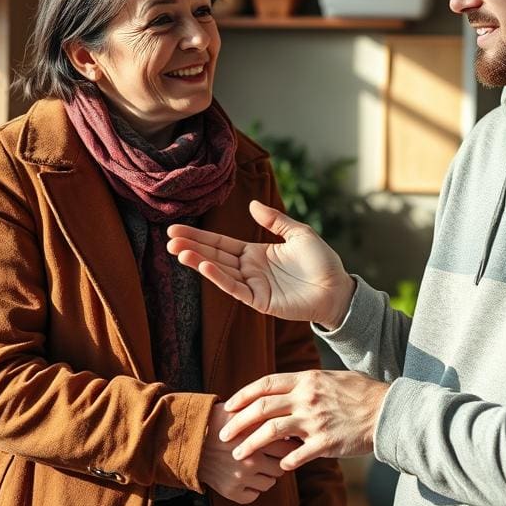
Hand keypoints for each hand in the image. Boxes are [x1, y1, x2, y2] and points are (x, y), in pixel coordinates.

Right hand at [167, 200, 355, 328]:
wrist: (337, 288)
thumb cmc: (321, 261)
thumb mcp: (298, 233)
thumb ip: (275, 220)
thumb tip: (252, 204)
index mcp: (255, 253)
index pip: (221, 242)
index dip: (200, 236)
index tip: (176, 228)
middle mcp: (249, 269)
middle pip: (215, 254)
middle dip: (191, 246)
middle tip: (168, 237)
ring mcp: (253, 286)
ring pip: (220, 271)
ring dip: (199, 261)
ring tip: (178, 251)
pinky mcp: (259, 301)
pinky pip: (235, 288)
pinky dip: (218, 277)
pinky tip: (204, 265)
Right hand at [199, 403, 298, 504]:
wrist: (188, 438)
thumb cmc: (216, 420)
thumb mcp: (242, 411)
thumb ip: (265, 417)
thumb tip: (287, 423)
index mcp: (256, 437)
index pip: (289, 447)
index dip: (289, 444)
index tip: (286, 442)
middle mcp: (251, 459)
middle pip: (282, 467)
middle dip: (279, 460)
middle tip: (271, 454)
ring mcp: (241, 477)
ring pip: (270, 482)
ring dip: (267, 474)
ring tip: (257, 464)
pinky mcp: (231, 491)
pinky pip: (254, 495)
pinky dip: (253, 488)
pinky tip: (246, 476)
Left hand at [218, 370, 389, 470]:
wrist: (386, 410)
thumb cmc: (359, 393)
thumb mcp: (330, 378)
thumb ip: (305, 383)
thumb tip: (284, 388)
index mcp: (306, 379)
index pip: (265, 383)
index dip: (243, 395)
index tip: (229, 405)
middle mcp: (306, 398)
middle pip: (262, 408)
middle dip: (238, 422)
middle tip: (223, 433)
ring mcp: (315, 421)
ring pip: (272, 432)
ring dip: (251, 445)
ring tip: (238, 455)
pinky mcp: (325, 443)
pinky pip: (297, 455)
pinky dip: (284, 461)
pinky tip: (278, 466)